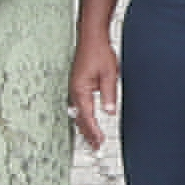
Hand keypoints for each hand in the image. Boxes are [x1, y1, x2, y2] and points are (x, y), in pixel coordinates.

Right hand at [71, 30, 120, 152]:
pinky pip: (78, 106)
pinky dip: (83, 117)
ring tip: (92, 140)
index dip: (94, 131)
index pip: (87, 117)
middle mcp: (75, 91)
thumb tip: (109, 112)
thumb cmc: (99, 52)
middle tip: (96, 147)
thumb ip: (108, 95)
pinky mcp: (77, 85)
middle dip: (88, 134)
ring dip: (85, 127)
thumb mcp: (109, 75)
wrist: (91, 37)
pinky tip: (87, 121)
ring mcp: (74, 88)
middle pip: (79, 118)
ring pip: (77, 114)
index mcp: (81, 90)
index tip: (100, 142)